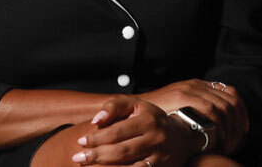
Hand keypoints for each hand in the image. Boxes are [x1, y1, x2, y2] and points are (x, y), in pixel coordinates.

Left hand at [72, 96, 202, 165]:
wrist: (182, 136)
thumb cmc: (152, 119)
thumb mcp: (136, 105)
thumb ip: (114, 107)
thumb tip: (96, 120)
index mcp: (148, 120)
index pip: (117, 131)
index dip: (97, 138)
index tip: (81, 141)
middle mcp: (155, 139)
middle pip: (121, 151)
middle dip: (97, 156)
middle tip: (78, 157)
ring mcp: (160, 157)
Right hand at [138, 79, 246, 151]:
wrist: (134, 112)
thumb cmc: (157, 117)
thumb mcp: (181, 110)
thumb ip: (197, 112)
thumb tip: (222, 127)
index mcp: (199, 86)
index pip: (232, 95)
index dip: (242, 114)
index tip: (242, 131)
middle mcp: (197, 84)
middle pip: (232, 101)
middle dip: (238, 125)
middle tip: (235, 143)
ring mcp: (191, 89)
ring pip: (225, 107)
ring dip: (230, 128)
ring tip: (227, 145)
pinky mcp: (184, 96)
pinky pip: (212, 110)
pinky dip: (220, 126)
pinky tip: (217, 139)